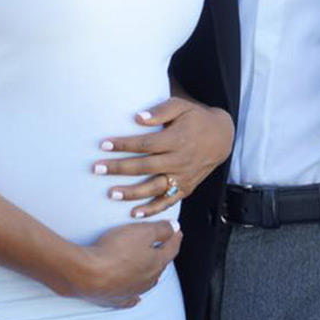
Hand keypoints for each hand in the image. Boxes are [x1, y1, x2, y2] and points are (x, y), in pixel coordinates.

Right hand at [73, 219, 181, 308]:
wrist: (90, 274)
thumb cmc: (116, 250)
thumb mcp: (142, 232)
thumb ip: (161, 229)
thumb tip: (176, 228)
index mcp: (156, 263)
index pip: (171, 249)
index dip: (175, 238)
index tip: (178, 231)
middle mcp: (148, 280)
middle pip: (160, 265)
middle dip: (164, 254)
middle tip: (165, 245)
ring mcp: (133, 291)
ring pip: (148, 281)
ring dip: (151, 272)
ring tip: (152, 266)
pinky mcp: (118, 298)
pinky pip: (131, 298)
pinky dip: (135, 295)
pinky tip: (137, 298)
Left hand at [94, 98, 233, 217]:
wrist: (222, 137)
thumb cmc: (196, 117)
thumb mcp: (181, 106)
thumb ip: (160, 111)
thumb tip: (138, 117)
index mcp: (176, 139)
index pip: (145, 144)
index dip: (124, 145)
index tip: (103, 145)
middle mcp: (179, 160)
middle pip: (145, 167)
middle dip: (119, 168)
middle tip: (97, 169)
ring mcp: (183, 177)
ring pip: (154, 188)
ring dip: (131, 193)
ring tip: (111, 193)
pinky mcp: (186, 188)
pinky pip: (167, 201)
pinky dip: (152, 209)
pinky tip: (134, 213)